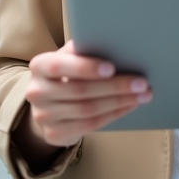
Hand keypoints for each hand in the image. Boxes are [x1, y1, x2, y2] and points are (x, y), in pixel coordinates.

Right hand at [24, 40, 151, 148]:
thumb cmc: (67, 73)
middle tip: (141, 82)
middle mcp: (37, 92)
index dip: (85, 67)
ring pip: (88, 109)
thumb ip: (84, 50)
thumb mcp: (70, 57)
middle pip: (80, 90)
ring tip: (142, 94)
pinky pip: (90, 125)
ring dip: (119, 102)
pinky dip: (113, 114)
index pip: (59, 66)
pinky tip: (129, 106)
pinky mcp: (54, 134)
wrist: (48, 105)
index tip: (111, 67)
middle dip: (115, 86)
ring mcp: (44, 116)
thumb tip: (116, 43)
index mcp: (39, 66)